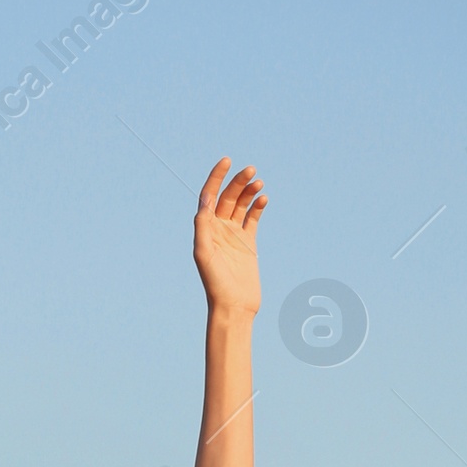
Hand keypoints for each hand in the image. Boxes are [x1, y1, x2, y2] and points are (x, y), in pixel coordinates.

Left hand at [193, 159, 264, 318]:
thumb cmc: (215, 283)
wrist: (234, 306)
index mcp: (205, 229)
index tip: (227, 161)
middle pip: (228, 197)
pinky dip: (258, 207)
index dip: (216, 177)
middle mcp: (218, 229)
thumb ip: (203, 225)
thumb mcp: (203, 253)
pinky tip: (263, 199)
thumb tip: (206, 200)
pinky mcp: (248, 243)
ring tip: (259, 183)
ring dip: (249, 191)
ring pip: (241, 205)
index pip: (209, 195)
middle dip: (238, 182)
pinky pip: (253, 218)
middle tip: (251, 171)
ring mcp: (233, 235)